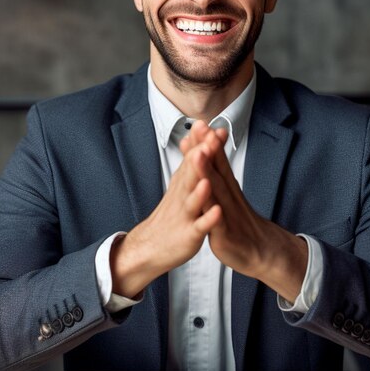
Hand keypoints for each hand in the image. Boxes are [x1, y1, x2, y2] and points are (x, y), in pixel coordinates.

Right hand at [110, 136, 222, 298]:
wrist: (151, 247)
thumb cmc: (171, 214)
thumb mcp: (179, 184)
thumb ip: (188, 161)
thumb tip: (191, 137)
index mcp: (183, 182)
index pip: (192, 158)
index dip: (200, 142)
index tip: (209, 124)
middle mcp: (183, 194)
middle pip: (192, 172)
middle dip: (201, 155)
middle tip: (209, 137)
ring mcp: (185, 214)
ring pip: (193, 197)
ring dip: (201, 182)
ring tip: (208, 173)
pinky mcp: (189, 234)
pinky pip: (200, 226)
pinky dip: (208, 219)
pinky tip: (218, 212)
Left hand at [182, 121, 308, 302]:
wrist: (260, 250)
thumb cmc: (239, 221)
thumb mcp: (227, 193)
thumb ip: (217, 171)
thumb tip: (207, 148)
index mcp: (226, 187)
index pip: (216, 161)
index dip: (208, 142)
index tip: (200, 123)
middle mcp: (227, 197)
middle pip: (217, 169)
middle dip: (208, 148)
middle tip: (202, 129)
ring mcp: (227, 215)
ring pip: (216, 192)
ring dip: (208, 173)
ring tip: (200, 156)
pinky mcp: (225, 235)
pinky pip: (219, 225)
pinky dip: (215, 215)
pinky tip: (214, 207)